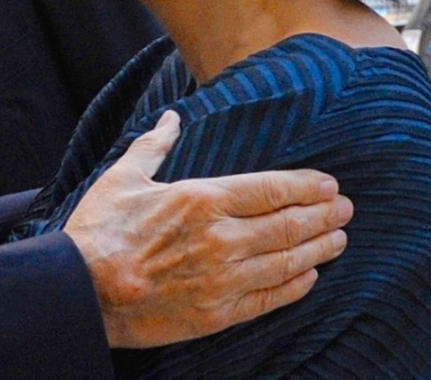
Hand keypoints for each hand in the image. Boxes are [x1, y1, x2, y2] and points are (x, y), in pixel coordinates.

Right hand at [64, 110, 351, 347]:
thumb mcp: (124, 177)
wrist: (83, 290)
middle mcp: (221, 238)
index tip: (329, 185)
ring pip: (286, 261)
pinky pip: (269, 299)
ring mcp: (223, 279)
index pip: (270, 189)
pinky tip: (310, 277)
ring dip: (318, 249)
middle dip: (323, 216)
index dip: (306, 186)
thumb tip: (172, 118)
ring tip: (339, 240)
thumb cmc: (100, 230)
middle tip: (346, 210)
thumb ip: (154, 146)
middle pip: (288, 225)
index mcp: (201, 199)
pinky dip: (295, 287)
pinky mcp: (217, 313)